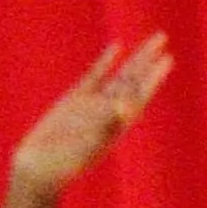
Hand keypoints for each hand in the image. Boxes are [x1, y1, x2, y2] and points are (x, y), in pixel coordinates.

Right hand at [9, 31, 172, 198]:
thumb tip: (130, 105)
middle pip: (133, 81)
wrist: (38, 170)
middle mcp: (109, 113)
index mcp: (118, 125)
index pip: (140, 96)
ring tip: (153, 41)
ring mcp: (92, 105)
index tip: (168, 59)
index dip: (153, 78)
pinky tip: (117, 47)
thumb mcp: (89, 142)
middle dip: (148, 61)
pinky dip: (106, 62)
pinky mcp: (74, 100)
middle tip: (162, 37)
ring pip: (119, 76)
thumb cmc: (65, 162)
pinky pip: (94, 77)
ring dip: (135, 59)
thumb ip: (108, 121)